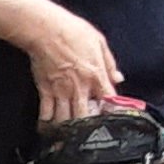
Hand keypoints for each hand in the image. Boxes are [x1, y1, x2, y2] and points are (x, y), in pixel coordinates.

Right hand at [20, 1, 121, 125]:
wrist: (47, 30)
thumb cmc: (73, 32)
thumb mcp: (99, 42)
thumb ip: (109, 63)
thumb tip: (118, 78)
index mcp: (96, 75)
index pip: (108, 98)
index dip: (111, 109)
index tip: (111, 115)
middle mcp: (79, 87)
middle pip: (85, 116)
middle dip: (86, 126)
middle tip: (87, 131)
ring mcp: (61, 91)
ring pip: (65, 118)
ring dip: (67, 127)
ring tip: (68, 133)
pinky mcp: (45, 91)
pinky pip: (46, 113)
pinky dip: (47, 122)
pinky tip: (48, 127)